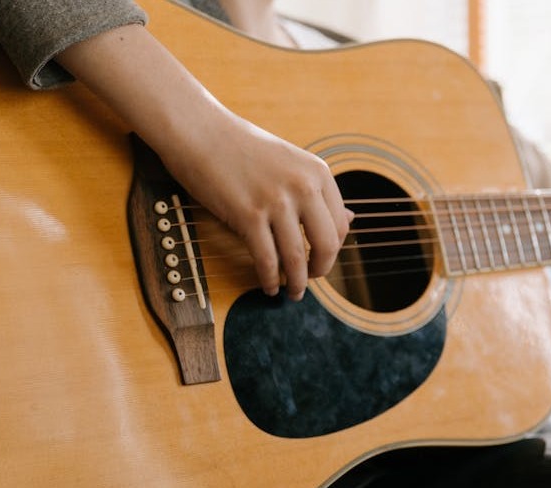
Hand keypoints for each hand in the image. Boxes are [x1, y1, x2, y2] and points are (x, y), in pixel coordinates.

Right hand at [57, 24, 350, 300]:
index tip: (321, 259)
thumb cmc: (241, 148)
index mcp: (317, 172)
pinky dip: (270, 280)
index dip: (333, 249)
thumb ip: (317, 192)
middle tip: (312, 280)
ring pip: (297, 258)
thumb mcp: (291, 162)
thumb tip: (351, 220)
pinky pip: (267, 260)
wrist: (199, 131)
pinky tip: (268, 286)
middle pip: (327, 244)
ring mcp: (276, 201)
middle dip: (321, 270)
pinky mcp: (248, 215)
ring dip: (296, 283)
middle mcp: (303, 186)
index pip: (340, 224)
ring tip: (293, 292)